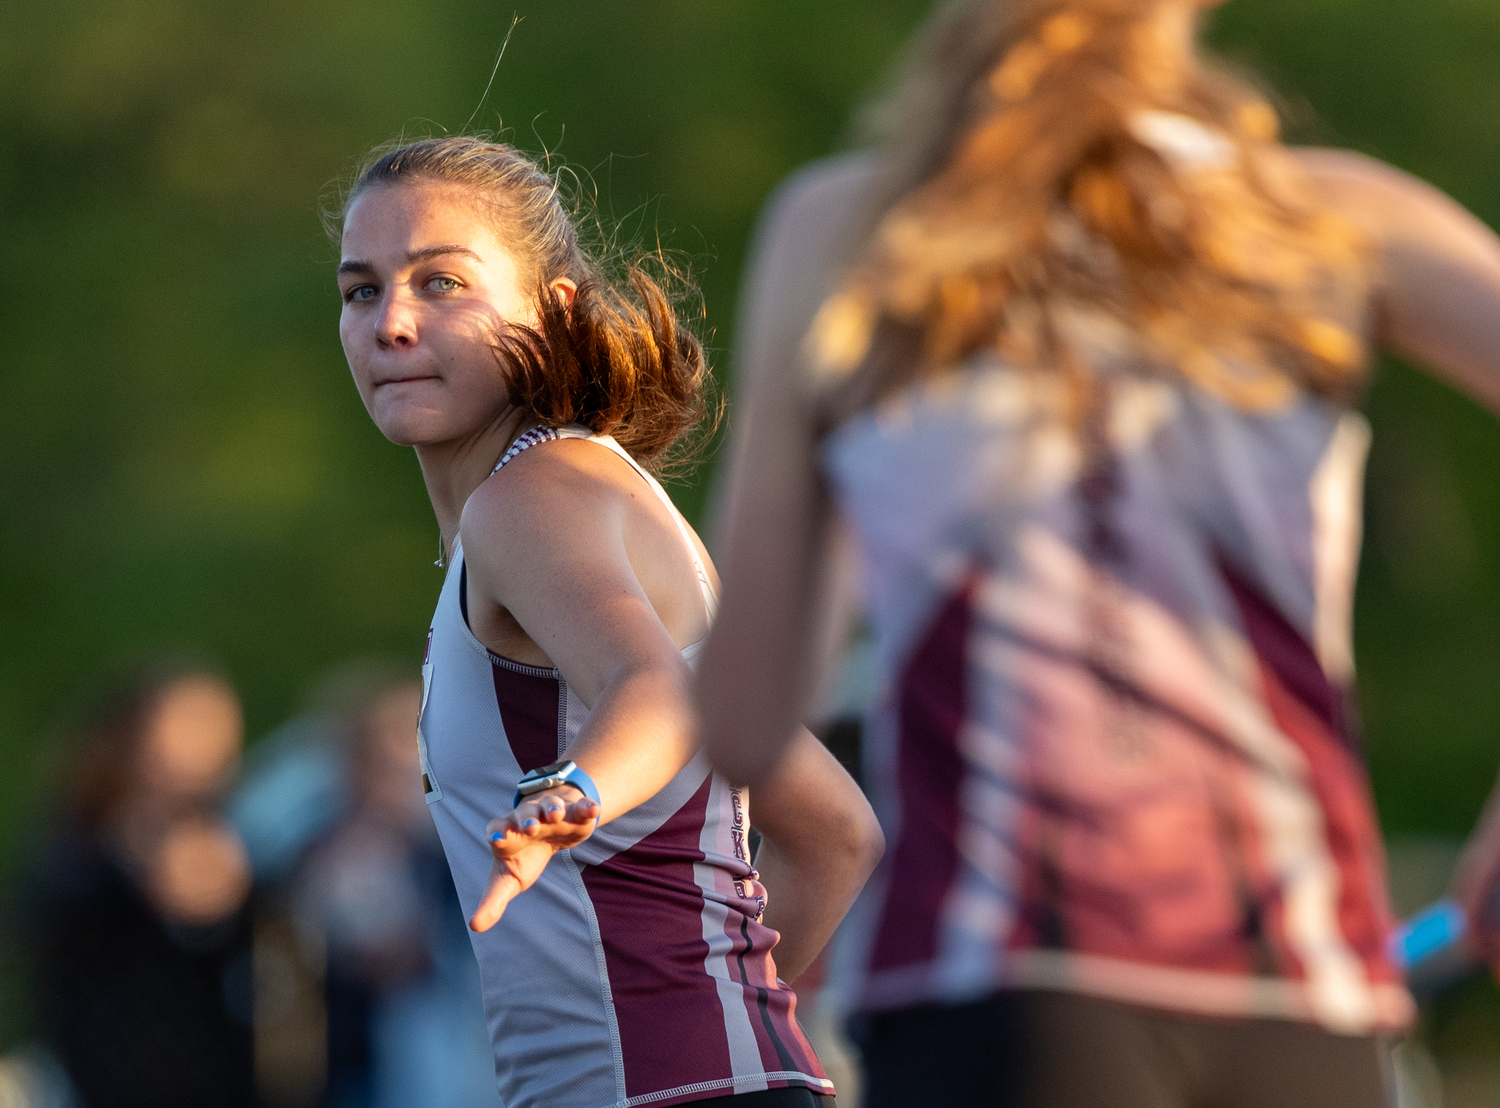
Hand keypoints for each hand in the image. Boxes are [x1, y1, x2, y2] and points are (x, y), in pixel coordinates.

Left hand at [469, 785, 599, 931]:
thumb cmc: (523, 858)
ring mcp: (551, 813)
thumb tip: (475, 926)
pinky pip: (581, 807)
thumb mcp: (508, 881)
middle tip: (531, 828)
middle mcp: (527, 818)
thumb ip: (493, 901)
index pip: (497, 828)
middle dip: (527, 819)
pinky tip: (593, 810)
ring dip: (553, 808)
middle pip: (525, 814)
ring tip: (556, 815)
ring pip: (551, 805)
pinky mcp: (575, 813)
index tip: (497, 840)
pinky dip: (587, 807)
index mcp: (508, 835)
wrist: (551, 831)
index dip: (497, 833)